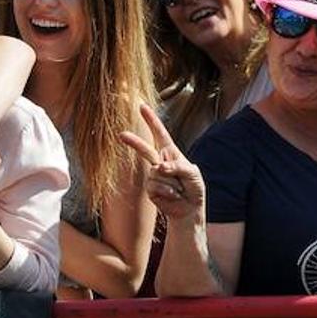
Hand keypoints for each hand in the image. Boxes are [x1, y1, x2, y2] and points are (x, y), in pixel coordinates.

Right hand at [120, 103, 205, 221]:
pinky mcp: (150, 190)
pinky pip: (156, 186)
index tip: (142, 107)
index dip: (151, 120)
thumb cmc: (194, 189)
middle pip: (145, 149)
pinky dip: (168, 192)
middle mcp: (160, 162)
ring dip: (172, 183)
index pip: (160, 134)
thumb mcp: (193, 174)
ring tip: (180, 189)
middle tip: (121, 135)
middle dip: (134, 142)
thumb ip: (178, 167)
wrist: (189, 210)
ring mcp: (153, 176)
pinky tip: (174, 196)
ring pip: (157, 174)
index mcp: (171, 153)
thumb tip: (159, 167)